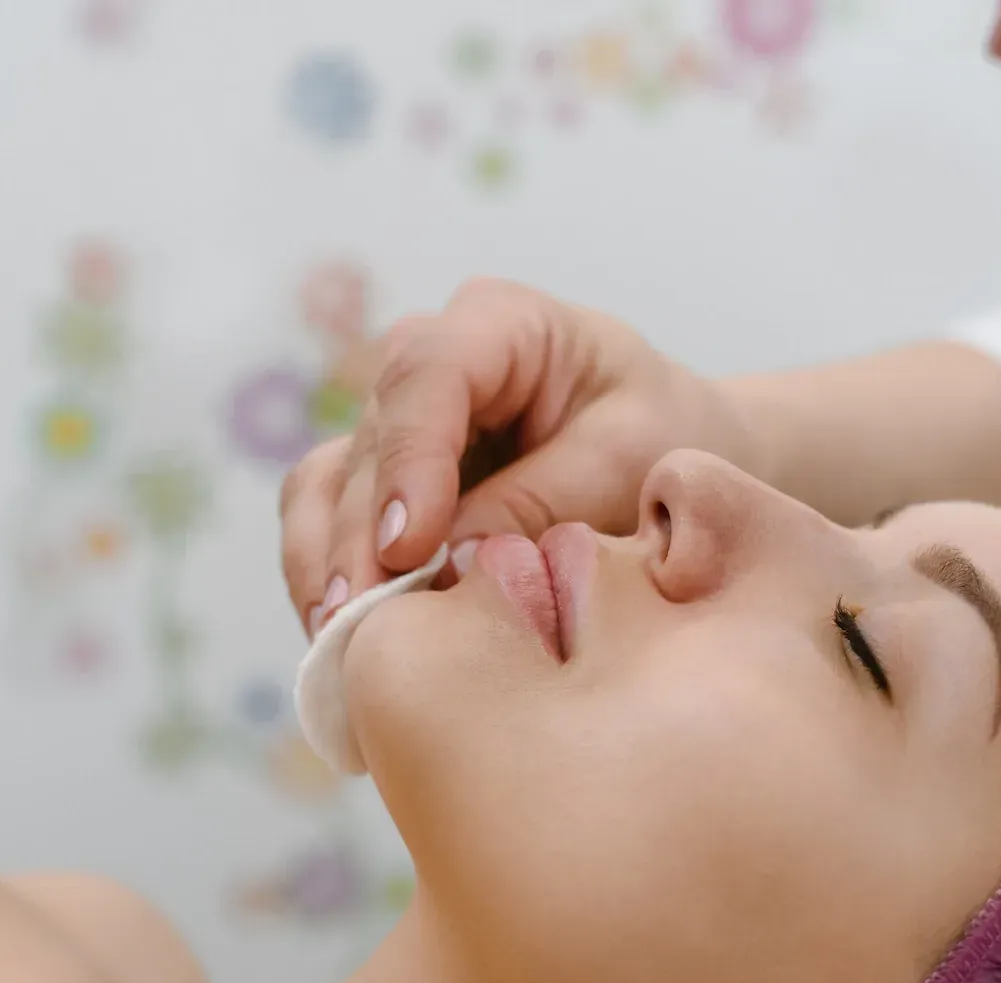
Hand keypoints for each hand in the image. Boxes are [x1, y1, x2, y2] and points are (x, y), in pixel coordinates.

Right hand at [278, 279, 758, 635]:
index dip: (408, 460)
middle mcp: (429, 362)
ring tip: (341, 639)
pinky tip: (345, 638)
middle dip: (358, 536)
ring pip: (325, 483)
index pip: (428, 373)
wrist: (676, 454)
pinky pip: (327, 523)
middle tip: (361, 622)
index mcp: (500, 325)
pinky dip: (329, 577)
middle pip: (368, 440)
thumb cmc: (667, 437)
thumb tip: (447, 561)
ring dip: (324, 562)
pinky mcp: (382, 481)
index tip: (405, 546)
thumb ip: (542, 503)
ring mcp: (396, 423)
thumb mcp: (629, 460)